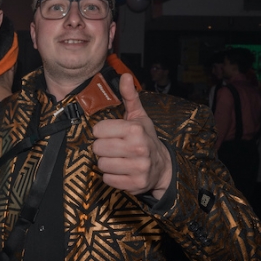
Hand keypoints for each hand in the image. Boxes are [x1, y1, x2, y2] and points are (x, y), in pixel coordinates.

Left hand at [92, 73, 172, 198]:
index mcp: (135, 129)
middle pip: (98, 148)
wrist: (162, 166)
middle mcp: (138, 148)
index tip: (111, 134)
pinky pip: (108, 179)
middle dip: (103, 148)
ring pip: (101, 164)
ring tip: (119, 159)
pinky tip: (122, 170)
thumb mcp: (138, 117)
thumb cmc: (145, 138)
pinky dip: (111, 176)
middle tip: (114, 147)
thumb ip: (129, 97)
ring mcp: (137, 168)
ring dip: (107, 162)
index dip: (102, 132)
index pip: (98, 130)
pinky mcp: (134, 184)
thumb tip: (125, 75)